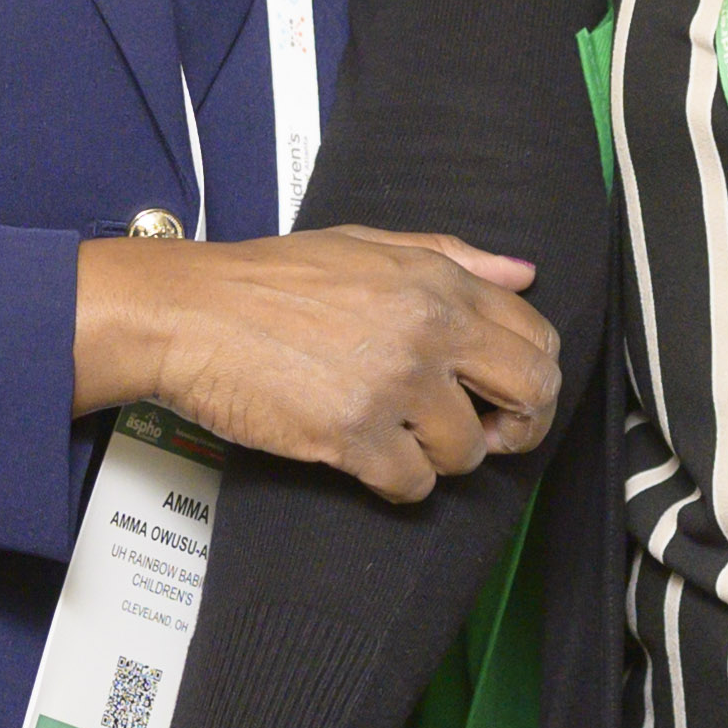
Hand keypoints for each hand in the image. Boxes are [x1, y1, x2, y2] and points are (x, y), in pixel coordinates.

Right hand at [74, 229, 552, 503]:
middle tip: (487, 435)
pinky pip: (413, 485)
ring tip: (394, 434)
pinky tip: (365, 458)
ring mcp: (392, 384)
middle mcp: (426, 330)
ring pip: (466, 452)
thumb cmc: (266, 280)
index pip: (537, 336)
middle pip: (530, 394)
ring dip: (436, 456)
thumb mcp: (365, 242)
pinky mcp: (353, 436)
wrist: (189, 313)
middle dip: (517, 426)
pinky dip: (394, 483)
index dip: (533, 376)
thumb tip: (520, 273)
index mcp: (436, 282)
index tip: (508, 396)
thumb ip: (451, 256)